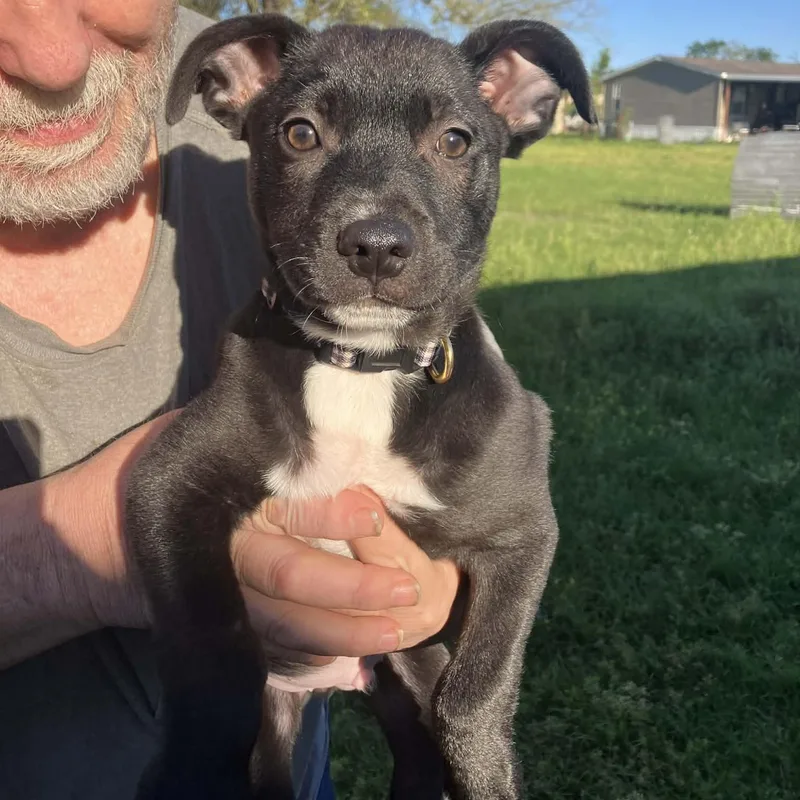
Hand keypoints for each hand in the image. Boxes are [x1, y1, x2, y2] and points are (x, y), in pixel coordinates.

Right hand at [43, 413, 454, 665]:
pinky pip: (265, 648)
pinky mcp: (215, 623)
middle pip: (291, 575)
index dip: (332, 512)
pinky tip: (352, 665)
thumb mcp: (193, 436)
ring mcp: (219, 595)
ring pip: (284, 622)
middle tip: (407, 591)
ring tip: (395, 633)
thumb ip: (254, 437)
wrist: (86, 535)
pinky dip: (307, 659)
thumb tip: (325, 422)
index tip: (377, 514)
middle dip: (351, 587)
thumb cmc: (148, 468)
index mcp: (224, 500)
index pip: (285, 510)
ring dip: (342, 632)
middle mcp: (224, 552)